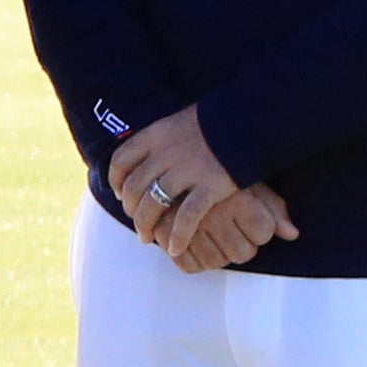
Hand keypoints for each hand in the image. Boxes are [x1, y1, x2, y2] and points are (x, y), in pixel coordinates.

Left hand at [104, 104, 245, 255]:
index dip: (116, 181)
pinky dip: (177, 236)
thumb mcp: (180, 122)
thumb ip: (160, 142)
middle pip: (135, 188)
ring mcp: (187, 171)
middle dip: (131, 210)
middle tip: (136, 223)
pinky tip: (174, 248)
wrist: (251, 118)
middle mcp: (166, 153)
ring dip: (146, 226)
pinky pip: (186, 218)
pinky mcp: (210, 187)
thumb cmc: (216, 122)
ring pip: (154, 205)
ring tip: (148, 238)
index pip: (121, 161)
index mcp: (155, 135)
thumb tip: (142, 161)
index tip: (119, 195)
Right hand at [170, 179, 300, 275]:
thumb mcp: (247, 181)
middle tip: (231, 231)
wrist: (168, 158)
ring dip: (217, 255)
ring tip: (213, 237)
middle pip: (242, 253)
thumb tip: (292, 234)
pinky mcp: (165, 234)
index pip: (264, 233)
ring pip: (216, 262)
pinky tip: (196, 245)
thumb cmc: (214, 171)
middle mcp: (214, 214)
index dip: (260, 230)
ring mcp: (188, 227)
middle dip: (241, 246)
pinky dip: (194, 261)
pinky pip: (189, 265)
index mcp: (237, 198)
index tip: (250, 220)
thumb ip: (273, 208)